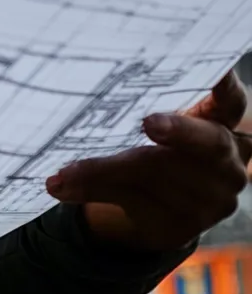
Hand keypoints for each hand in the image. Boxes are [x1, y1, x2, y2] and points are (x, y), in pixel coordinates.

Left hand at [45, 72, 251, 251]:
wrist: (165, 206)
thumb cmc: (162, 144)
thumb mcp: (162, 121)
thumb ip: (145, 99)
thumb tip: (87, 67)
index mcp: (222, 124)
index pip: (232, 101)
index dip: (226, 86)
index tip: (217, 71)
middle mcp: (226, 163)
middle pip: (208, 144)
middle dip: (180, 132)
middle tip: (150, 123)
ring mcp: (208, 200)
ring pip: (154, 176)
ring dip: (104, 169)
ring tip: (65, 168)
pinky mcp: (179, 226)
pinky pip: (132, 203)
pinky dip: (92, 190)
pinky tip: (61, 186)